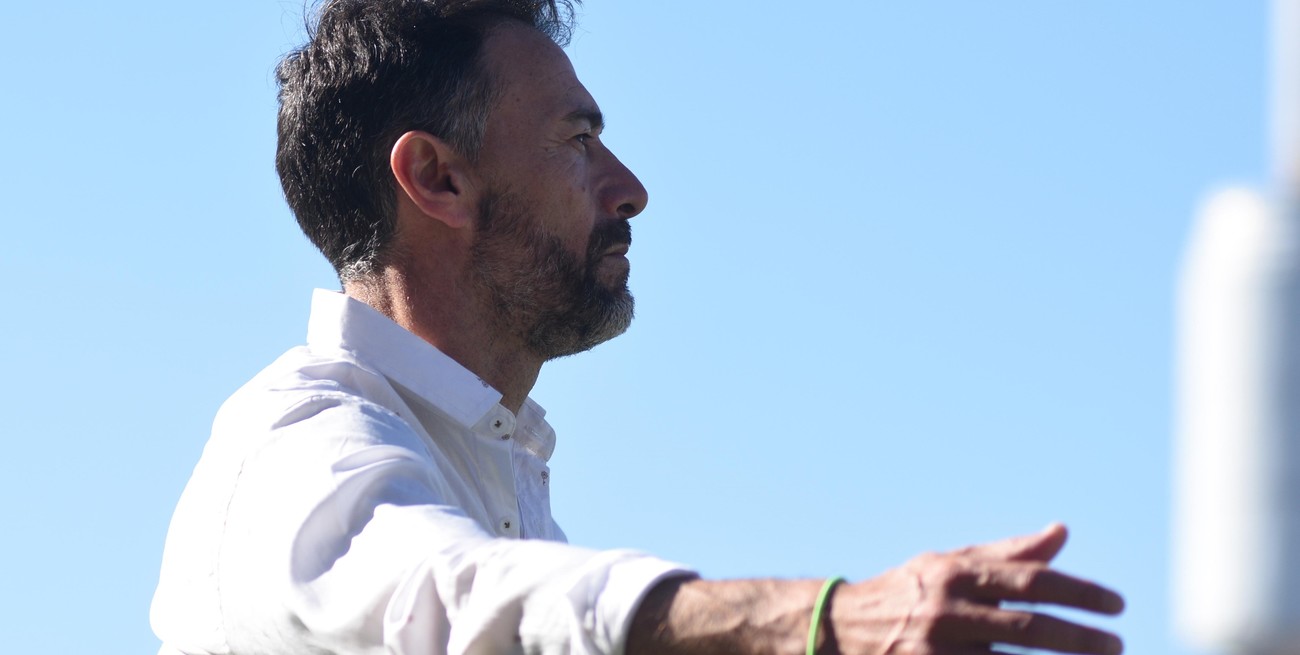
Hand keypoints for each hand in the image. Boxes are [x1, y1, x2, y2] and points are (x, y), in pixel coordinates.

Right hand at [828, 524, 1123, 654]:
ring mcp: (934, 647)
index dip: (1078, 591)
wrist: (835, 629)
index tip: (1117, 605)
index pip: (1030, 580)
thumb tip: (1061, 532)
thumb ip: (1006, 555)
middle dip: (1079, 637)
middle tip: (1117, 644)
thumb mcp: (949, 565)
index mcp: (956, 572)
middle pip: (1027, 624)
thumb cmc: (906, 594)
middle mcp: (946, 607)